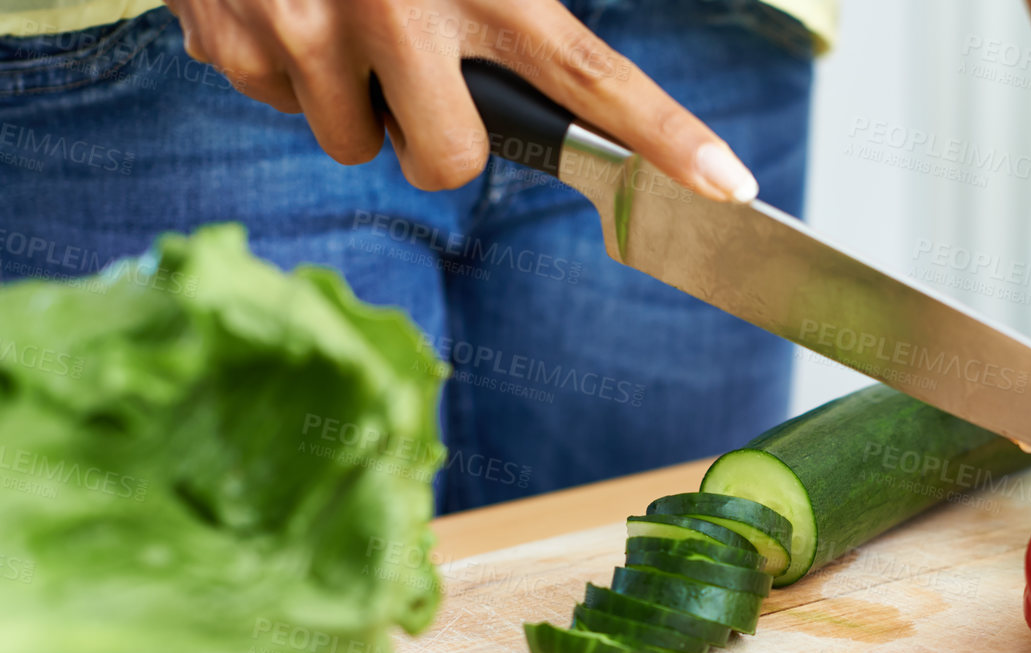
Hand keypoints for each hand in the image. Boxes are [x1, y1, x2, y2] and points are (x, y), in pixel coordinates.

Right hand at [161, 0, 758, 199]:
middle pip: (448, 160)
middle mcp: (399, 3)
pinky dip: (280, 67)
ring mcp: (309, 25)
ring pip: (352, 143)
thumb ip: (515, 12)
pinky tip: (282, 0)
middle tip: (411, 69)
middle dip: (433, 139)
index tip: (729, 185)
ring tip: (335, 13)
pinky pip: (274, 103)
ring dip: (349, 98)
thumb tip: (564, 72)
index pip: (591, 74)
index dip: (664, 136)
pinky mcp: (230, 37)